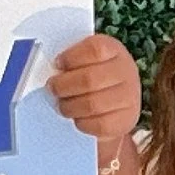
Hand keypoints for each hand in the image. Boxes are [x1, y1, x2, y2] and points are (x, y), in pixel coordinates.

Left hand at [49, 34, 141, 161]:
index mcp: (114, 50)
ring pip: (92, 104)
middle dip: (63, 85)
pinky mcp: (126, 120)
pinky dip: (81, 122)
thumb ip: (70, 61)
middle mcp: (126, 71)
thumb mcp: (85, 61)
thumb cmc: (93, 78)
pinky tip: (77, 117)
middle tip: (52, 88)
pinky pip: (98, 124)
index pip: (95, 49)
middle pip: (90, 79)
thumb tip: (46, 68)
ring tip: (62, 104)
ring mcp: (129, 96)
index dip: (71, 57)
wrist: (114, 104)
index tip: (57, 64)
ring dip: (69, 106)